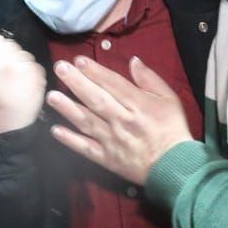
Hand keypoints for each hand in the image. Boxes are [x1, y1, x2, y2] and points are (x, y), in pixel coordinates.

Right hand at [0, 34, 47, 133]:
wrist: (6, 126)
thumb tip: (0, 43)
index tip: (0, 64)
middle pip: (11, 45)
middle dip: (12, 57)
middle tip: (8, 76)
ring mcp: (15, 64)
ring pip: (24, 55)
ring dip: (23, 66)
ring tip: (16, 83)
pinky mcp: (32, 71)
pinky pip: (35, 66)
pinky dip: (34, 75)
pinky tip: (26, 87)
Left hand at [46, 56, 194, 185]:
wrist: (175, 167)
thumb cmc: (172, 129)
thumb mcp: (169, 99)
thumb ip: (150, 80)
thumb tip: (133, 61)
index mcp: (138, 105)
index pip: (113, 84)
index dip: (95, 71)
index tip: (79, 60)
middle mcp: (122, 120)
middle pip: (96, 99)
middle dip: (77, 83)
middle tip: (60, 69)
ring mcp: (112, 140)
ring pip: (87, 122)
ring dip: (68, 109)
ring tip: (52, 96)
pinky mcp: (107, 158)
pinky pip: (86, 148)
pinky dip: (71, 140)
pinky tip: (55, 130)